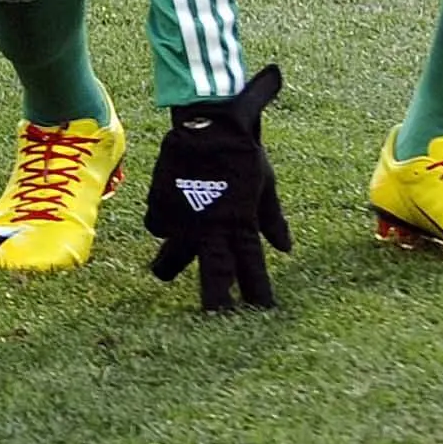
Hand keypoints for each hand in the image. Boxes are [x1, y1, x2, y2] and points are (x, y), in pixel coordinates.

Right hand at [143, 61, 291, 312]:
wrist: (209, 122)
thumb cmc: (244, 151)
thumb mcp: (266, 185)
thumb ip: (273, 219)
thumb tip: (285, 248)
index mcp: (242, 223)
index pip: (253, 267)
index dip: (258, 292)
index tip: (263, 313)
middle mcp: (212, 227)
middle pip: (213, 273)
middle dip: (215, 300)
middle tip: (215, 321)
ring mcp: (184, 216)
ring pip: (173, 254)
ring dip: (170, 265)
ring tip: (163, 274)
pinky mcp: (161, 202)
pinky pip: (157, 224)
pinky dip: (161, 224)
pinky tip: (163, 220)